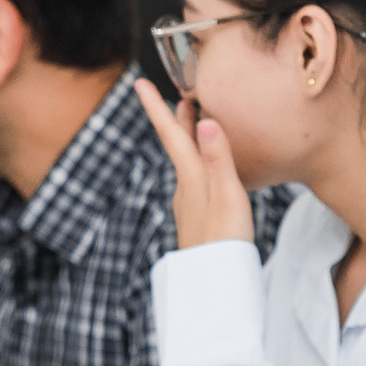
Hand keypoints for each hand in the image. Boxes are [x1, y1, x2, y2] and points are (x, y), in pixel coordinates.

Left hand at [135, 79, 253, 247]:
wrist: (215, 282)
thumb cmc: (224, 239)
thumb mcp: (226, 194)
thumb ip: (217, 157)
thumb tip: (205, 121)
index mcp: (190, 176)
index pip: (171, 134)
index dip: (155, 107)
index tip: (139, 83)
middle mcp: (186, 186)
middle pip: (178, 144)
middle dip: (176, 117)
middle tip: (178, 92)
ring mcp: (191, 202)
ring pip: (187, 159)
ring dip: (190, 136)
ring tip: (197, 120)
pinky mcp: (200, 215)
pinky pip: (197, 176)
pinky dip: (200, 158)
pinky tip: (210, 165)